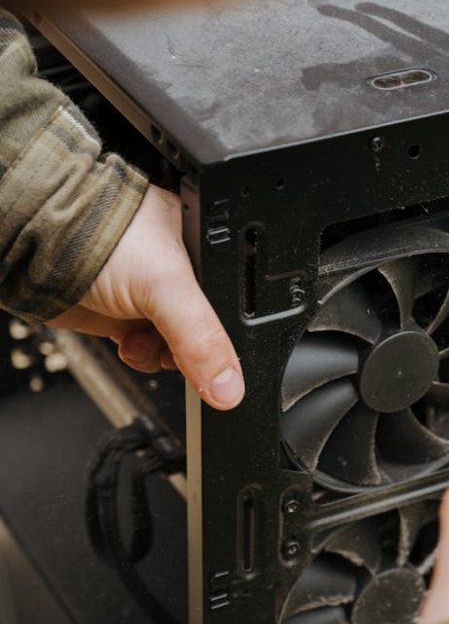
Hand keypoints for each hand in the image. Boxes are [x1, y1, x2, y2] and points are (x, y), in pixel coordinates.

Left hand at [50, 184, 244, 409]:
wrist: (34, 249)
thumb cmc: (98, 235)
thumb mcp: (168, 285)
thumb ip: (203, 339)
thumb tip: (230, 388)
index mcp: (209, 244)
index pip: (240, 299)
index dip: (236, 332)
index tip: (227, 358)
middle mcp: (184, 270)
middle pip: (212, 330)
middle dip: (195, 348)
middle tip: (180, 346)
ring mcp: (153, 296)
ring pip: (180, 346)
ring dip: (165, 356)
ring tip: (148, 341)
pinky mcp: (128, 316)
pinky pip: (150, 351)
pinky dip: (141, 356)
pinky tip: (129, 342)